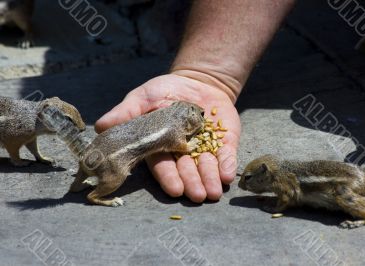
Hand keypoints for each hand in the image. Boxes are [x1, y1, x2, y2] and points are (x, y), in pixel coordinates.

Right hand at [95, 73, 239, 201]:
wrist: (197, 81)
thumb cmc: (165, 91)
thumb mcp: (143, 97)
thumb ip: (126, 113)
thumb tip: (100, 126)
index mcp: (160, 146)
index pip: (163, 165)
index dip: (168, 177)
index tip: (174, 189)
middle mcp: (182, 152)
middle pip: (186, 170)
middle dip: (192, 183)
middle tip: (197, 196)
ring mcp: (204, 147)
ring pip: (207, 167)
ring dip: (210, 179)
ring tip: (214, 192)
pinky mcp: (224, 141)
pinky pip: (227, 154)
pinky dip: (228, 164)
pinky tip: (228, 174)